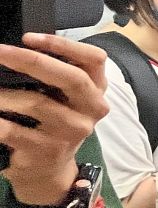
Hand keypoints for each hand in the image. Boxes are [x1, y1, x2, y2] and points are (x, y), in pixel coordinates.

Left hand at [0, 34, 108, 206]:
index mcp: (97, 91)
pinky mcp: (48, 150)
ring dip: (4, 94)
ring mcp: (72, 132)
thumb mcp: (67, 98)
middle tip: (0, 51)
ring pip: (37, 103)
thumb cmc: (54, 124)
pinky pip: (13, 129)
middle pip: (71, 78)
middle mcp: (92, 110)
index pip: (94, 59)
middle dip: (32, 60)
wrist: (48, 170)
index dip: (64, 45)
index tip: (31, 37)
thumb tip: (25, 47)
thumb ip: (59, 74)